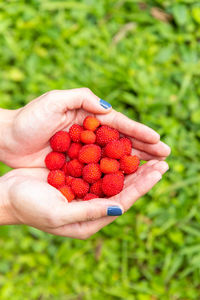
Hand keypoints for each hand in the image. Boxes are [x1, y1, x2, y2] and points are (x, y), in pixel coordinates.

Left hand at [0, 88, 169, 167]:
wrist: (7, 139)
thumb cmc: (28, 118)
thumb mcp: (54, 100)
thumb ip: (82, 99)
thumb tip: (109, 109)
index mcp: (89, 118)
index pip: (120, 125)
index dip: (139, 133)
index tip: (158, 141)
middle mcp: (91, 136)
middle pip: (122, 143)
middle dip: (144, 149)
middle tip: (166, 156)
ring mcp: (85, 153)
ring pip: (115, 159)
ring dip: (134, 164)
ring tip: (154, 169)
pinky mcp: (77, 167)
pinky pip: (100, 172)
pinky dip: (114, 176)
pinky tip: (127, 182)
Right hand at [0, 160, 167, 238]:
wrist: (7, 195)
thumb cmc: (30, 207)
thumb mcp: (59, 214)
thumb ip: (89, 212)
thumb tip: (121, 206)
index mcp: (91, 219)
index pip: (124, 201)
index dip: (143, 185)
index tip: (159, 170)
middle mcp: (92, 204)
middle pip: (123, 187)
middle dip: (143, 172)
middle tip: (162, 157)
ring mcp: (85, 189)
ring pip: (113, 174)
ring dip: (129, 161)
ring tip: (146, 149)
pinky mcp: (77, 175)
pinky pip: (98, 164)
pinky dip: (110, 155)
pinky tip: (119, 143)